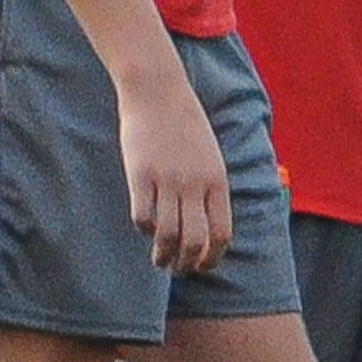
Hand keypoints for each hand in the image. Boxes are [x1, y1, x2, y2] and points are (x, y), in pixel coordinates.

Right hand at [115, 63, 231, 272]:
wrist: (158, 92)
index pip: (221, 233)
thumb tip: (206, 226)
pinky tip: (144, 227)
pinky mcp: (139, 174)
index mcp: (217, 181)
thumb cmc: (185, 125)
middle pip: (194, 241)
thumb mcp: (211, 157)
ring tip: (159, 261)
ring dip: (163, 256)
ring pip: (167, 235)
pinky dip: (144, 229)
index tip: (203, 266)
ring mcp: (167, 180)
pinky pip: (142, 216)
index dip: (213, 257)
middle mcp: (195, 184)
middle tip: (178, 269)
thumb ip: (210, 189)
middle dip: (187, 264)